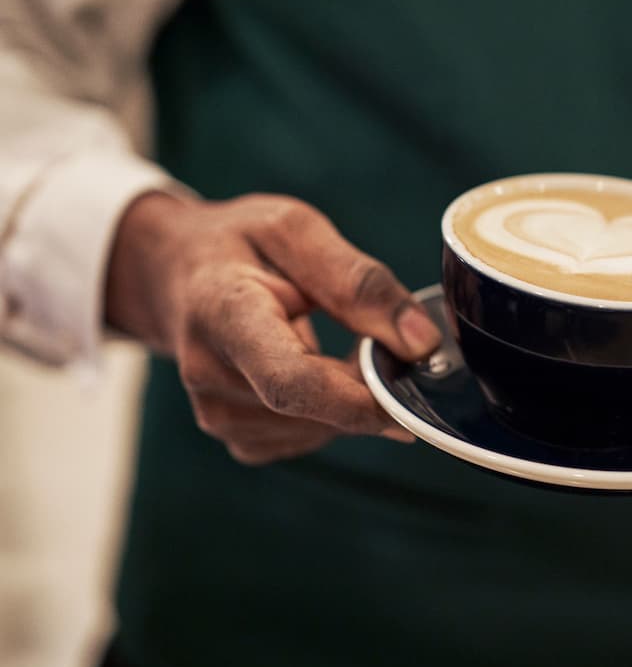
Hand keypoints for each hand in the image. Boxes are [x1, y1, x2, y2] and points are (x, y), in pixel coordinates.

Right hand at [105, 191, 440, 463]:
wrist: (174, 272)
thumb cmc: (238, 243)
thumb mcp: (296, 230)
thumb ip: (359, 283)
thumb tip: (422, 342)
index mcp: (223, 314)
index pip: (290, 382)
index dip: (357, 401)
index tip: (408, 396)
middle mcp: (211, 376)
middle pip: (315, 408)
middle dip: (368, 384)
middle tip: (379, 336)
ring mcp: (219, 415)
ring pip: (321, 427)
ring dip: (351, 395)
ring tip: (335, 340)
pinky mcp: (237, 436)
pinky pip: (310, 435)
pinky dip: (332, 410)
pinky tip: (320, 369)